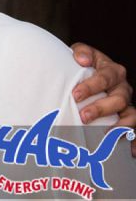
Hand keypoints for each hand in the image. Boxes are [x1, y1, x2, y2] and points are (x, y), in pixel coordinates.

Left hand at [70, 42, 134, 156]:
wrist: (87, 74)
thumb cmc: (83, 65)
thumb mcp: (82, 53)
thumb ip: (82, 52)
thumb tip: (81, 59)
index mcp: (113, 71)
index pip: (105, 77)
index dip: (91, 86)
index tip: (75, 95)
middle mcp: (123, 88)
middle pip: (118, 99)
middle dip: (101, 108)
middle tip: (84, 116)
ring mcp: (127, 105)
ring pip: (131, 116)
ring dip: (118, 126)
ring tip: (104, 135)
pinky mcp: (127, 119)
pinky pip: (135, 131)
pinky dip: (133, 141)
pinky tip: (129, 152)